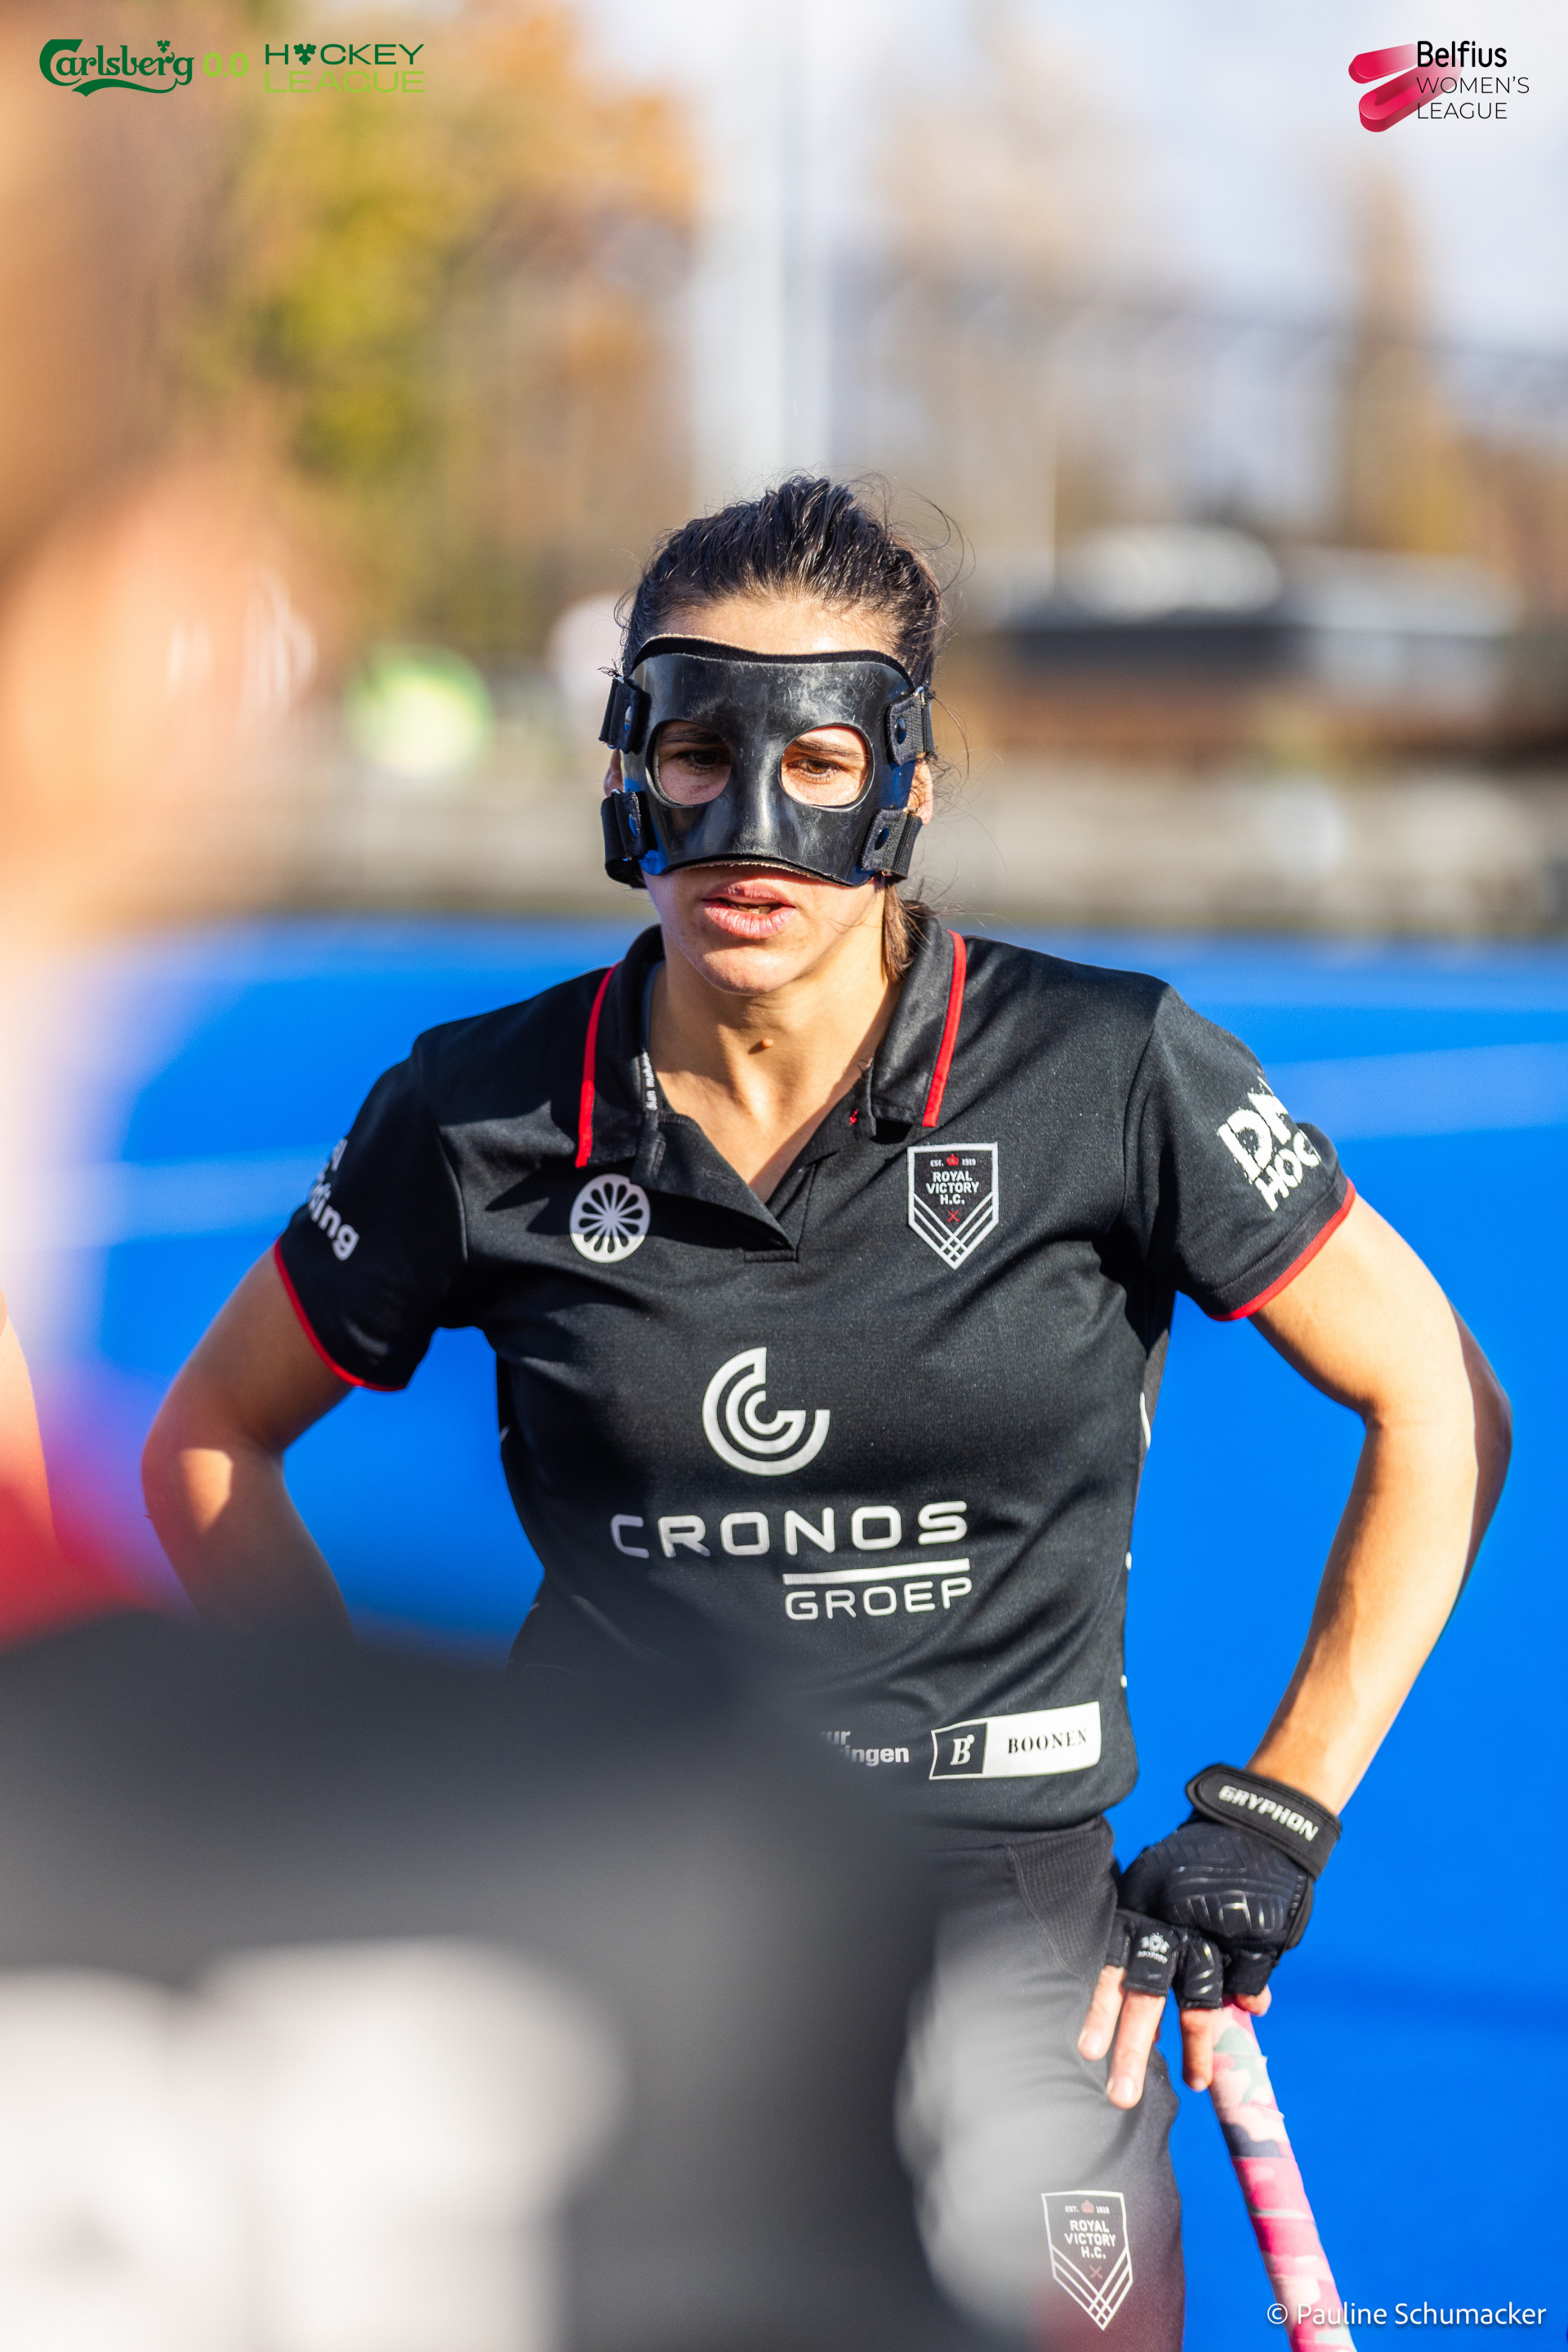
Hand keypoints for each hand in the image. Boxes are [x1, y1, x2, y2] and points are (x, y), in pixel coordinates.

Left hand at [1075, 1777, 1332, 2107]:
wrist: (1254, 1825)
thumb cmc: (1199, 1863)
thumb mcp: (1159, 1885)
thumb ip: (1152, 1941)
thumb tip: (1141, 1981)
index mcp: (1142, 1916)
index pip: (1114, 1969)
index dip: (1101, 2008)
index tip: (1087, 2051)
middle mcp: (1173, 1928)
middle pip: (1148, 1992)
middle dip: (1134, 2045)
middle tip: (1120, 2096)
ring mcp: (1215, 1933)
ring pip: (1198, 1996)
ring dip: (1195, 2042)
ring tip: (1195, 2083)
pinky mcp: (1255, 1935)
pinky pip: (1248, 1980)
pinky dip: (1249, 1998)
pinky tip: (1250, 2015)